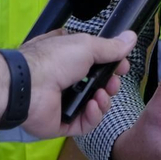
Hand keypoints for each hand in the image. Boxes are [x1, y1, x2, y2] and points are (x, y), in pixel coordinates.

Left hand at [18, 29, 135, 137]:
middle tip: (112, 84)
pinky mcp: (62, 123)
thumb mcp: (86, 46)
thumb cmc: (55, 60)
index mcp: (69, 56)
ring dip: (103, 100)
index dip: (111, 64)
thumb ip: (111, 47)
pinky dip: (92, 116)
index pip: (96, 61)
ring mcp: (64, 102)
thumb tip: (131, 37)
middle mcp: (66, 78)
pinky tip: (92, 106)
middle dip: (110, 84)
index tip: (123, 66)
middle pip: (98, 84)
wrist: (28, 87)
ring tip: (100, 96)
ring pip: (94, 105)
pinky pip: (84, 123)